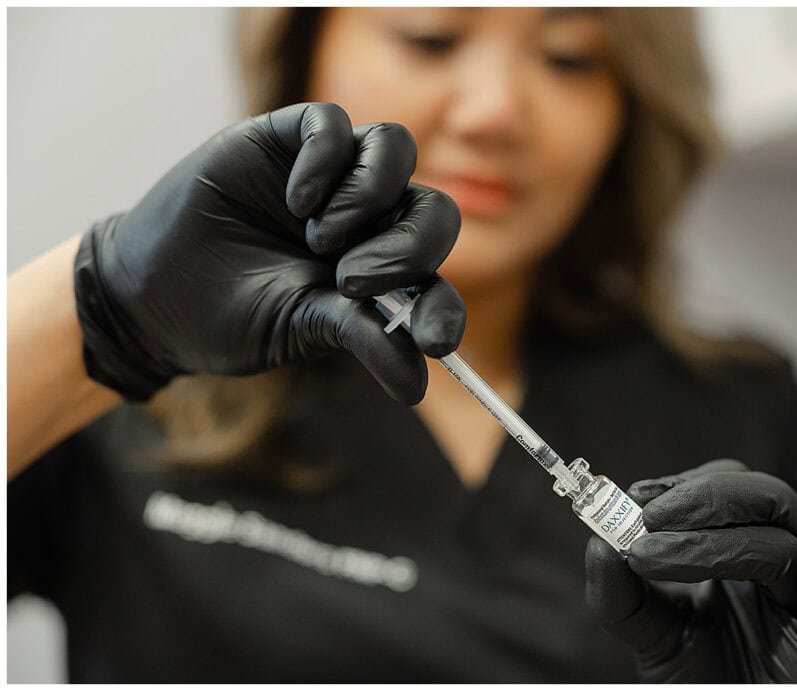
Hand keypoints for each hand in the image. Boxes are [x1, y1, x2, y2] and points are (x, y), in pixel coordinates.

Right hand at [73, 102, 464, 403]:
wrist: (153, 292)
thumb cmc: (233, 315)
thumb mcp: (302, 330)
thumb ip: (364, 340)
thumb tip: (419, 387)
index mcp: (382, 271)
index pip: (436, 280)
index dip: (444, 310)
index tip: (436, 342)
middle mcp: (369, 219)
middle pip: (433, 211)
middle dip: (408, 248)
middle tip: (352, 280)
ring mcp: (332, 175)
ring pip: (394, 149)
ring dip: (368, 195)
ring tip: (318, 236)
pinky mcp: (286, 138)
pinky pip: (331, 124)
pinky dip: (324, 160)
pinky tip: (294, 201)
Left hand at [585, 459, 796, 681]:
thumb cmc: (703, 684)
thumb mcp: (651, 638)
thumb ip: (620, 597)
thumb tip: (597, 545)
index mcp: (737, 551)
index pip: (720, 490)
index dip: (681, 485)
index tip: (635, 495)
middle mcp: (776, 562)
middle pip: (756, 497)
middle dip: (697, 499)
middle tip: (646, 519)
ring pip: (777, 536)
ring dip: (713, 537)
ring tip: (655, 554)